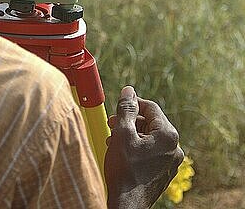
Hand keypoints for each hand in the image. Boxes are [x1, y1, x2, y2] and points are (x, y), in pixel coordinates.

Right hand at [104, 86, 183, 208]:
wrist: (126, 206)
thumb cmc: (124, 170)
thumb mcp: (122, 133)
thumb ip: (126, 108)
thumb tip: (129, 91)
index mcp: (168, 136)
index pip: (151, 108)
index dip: (132, 103)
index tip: (118, 105)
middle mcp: (175, 149)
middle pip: (151, 122)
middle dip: (130, 121)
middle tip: (112, 124)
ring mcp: (171, 163)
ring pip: (150, 137)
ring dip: (131, 134)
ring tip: (113, 139)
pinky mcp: (164, 173)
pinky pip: (151, 152)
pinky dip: (137, 147)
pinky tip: (121, 152)